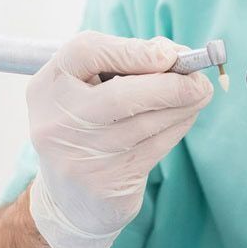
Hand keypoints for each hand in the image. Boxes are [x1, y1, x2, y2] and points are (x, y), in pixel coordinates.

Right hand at [27, 32, 215, 247]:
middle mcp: (56, 122)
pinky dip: (176, 127)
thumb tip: (173, 54)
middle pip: (120, 95)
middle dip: (169, 85)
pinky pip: (153, 148)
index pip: (85, 52)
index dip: (131, 50)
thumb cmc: (84, 127)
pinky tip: (185, 116)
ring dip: (182, 106)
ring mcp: (78, 157)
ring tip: (200, 94)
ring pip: (145, 124)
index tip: (168, 54)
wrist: (67, 196)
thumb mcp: (85, 89)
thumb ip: (123, 63)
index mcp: (46, 87)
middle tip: (199, 80)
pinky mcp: (105, 184)